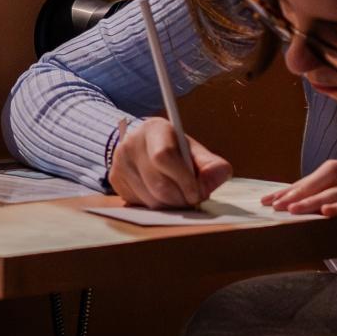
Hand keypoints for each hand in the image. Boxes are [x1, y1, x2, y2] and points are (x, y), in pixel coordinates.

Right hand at [109, 118, 232, 210]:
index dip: (183, 179)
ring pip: (150, 199)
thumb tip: (222, 173)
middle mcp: (131, 144)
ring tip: (178, 198)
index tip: (197, 193)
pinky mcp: (115, 180)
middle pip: (158, 184)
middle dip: (180, 199)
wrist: (140, 144)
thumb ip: (209, 163)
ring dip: (170, 206)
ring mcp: (119, 163)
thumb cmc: (172, 148)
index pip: (164, 156)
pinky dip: (156, 206)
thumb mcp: (191, 150)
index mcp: (154, 129)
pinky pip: (140, 204)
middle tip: (191, 201)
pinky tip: (161, 196)